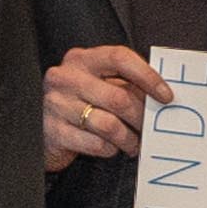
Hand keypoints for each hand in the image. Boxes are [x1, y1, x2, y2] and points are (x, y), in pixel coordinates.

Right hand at [39, 42, 175, 167]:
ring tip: (133, 144)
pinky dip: (111, 150)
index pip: (120, 58)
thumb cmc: (79, 104)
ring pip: (109, 125)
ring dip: (129, 139)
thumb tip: (162, 97)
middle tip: (149, 129)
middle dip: (141, 118)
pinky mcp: (53, 131)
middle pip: (118, 97)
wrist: (39, 129)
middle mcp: (65, 77)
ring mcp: (56, 104)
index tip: (166, 96)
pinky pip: (96, 144)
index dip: (147, 76)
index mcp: (81, 59)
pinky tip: (111, 148)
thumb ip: (125, 85)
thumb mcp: (98, 85)